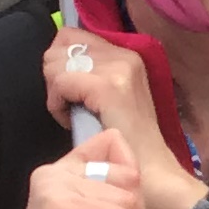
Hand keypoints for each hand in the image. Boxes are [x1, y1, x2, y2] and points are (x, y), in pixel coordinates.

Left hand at [40, 29, 204, 208]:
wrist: (153, 173)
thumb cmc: (129, 143)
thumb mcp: (112, 96)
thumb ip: (90, 72)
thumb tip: (56, 58)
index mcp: (127, 53)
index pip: (71, 35)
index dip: (60, 62)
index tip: (73, 92)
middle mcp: (125, 54)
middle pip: (59, 45)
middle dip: (55, 76)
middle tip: (72, 105)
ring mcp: (119, 68)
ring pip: (56, 62)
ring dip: (56, 92)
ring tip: (75, 114)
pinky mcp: (108, 87)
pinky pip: (61, 83)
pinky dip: (57, 105)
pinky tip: (71, 121)